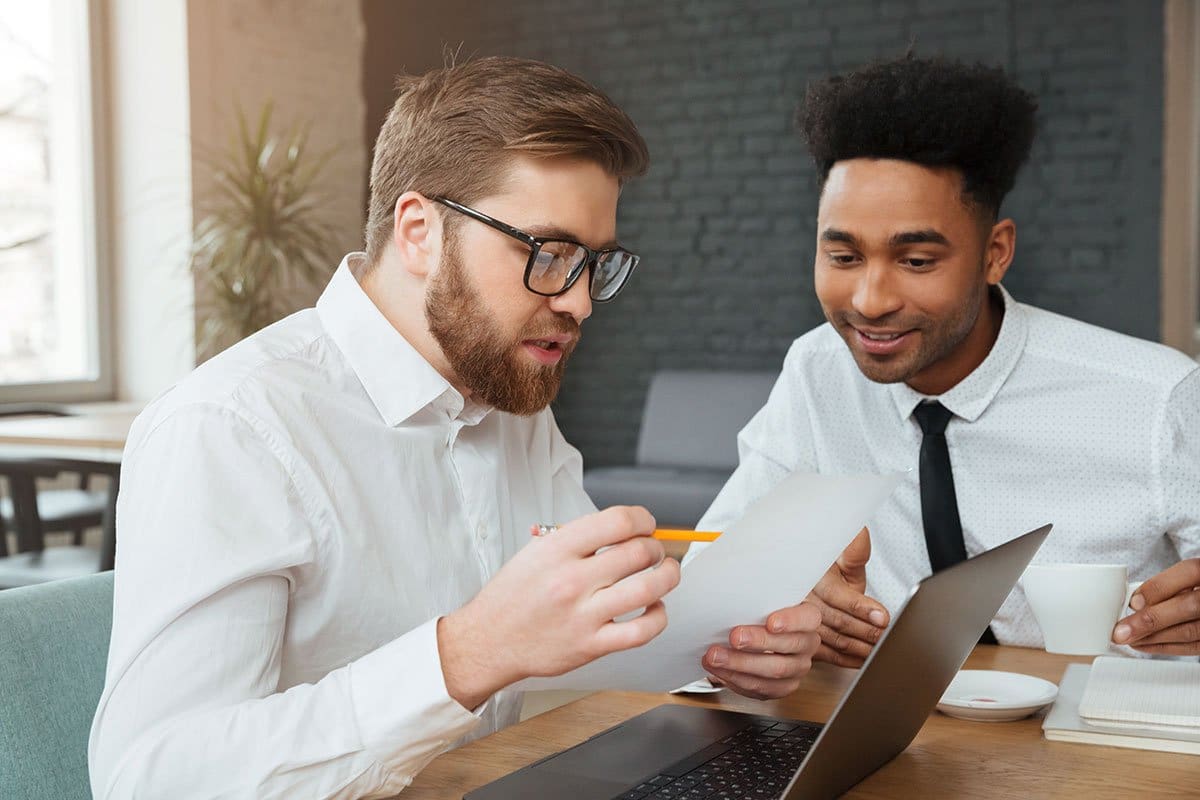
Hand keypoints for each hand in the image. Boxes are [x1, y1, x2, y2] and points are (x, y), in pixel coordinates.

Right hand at [438, 506, 680, 708]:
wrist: (488, 640)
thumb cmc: (512, 596)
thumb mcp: (535, 553)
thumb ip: (575, 537)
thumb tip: (620, 528)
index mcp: (557, 550)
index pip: (617, 522)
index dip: (643, 519)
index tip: (646, 525)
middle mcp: (571, 580)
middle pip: (638, 552)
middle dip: (656, 548)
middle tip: (654, 551)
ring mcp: (583, 615)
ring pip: (648, 589)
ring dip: (667, 576)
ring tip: (666, 573)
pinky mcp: (591, 646)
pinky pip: (642, 631)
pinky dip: (659, 616)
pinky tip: (655, 608)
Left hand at [701, 602, 821, 699]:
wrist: (759, 632)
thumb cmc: (761, 612)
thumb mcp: (763, 598)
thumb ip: (757, 596)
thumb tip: (730, 586)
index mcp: (807, 619)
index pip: (808, 618)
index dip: (791, 621)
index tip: (770, 622)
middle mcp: (806, 645)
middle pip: (788, 646)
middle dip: (758, 643)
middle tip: (733, 637)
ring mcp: (796, 668)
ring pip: (774, 672)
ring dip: (740, 665)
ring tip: (715, 656)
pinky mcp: (782, 687)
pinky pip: (761, 689)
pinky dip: (736, 680)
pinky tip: (718, 670)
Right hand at [805, 528, 888, 667]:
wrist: (807, 587)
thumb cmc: (830, 575)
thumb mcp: (842, 559)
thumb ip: (854, 550)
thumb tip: (860, 531)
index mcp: (812, 576)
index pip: (836, 595)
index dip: (861, 607)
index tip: (882, 617)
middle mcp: (802, 599)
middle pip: (837, 621)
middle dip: (866, 632)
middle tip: (887, 638)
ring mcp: (797, 622)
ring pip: (833, 640)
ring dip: (860, 649)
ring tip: (881, 651)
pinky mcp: (801, 640)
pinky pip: (825, 655)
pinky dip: (847, 661)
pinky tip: (864, 661)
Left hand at [1112, 558, 1199, 654]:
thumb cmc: (1194, 588)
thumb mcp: (1184, 577)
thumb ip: (1166, 584)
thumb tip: (1135, 602)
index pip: (1189, 572)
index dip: (1159, 587)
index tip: (1132, 602)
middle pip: (1188, 606)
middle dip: (1150, 620)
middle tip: (1122, 630)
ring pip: (1190, 631)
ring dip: (1153, 637)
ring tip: (1128, 638)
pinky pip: (1193, 647)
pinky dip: (1165, 647)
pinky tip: (1144, 644)